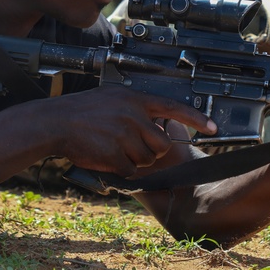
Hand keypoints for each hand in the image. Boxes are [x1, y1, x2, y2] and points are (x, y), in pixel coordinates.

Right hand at [39, 84, 215, 177]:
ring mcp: (125, 136)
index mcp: (135, 100)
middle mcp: (134, 116)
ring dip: (134, 160)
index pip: (173, 108)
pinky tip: (106, 156)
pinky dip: (121, 170)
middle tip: (131, 145)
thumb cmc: (82, 111)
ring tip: (112, 146)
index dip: (196, 119)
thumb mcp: (112, 98)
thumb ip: (136, 109)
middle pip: (162, 144)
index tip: (213, 128)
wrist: (55, 122)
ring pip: (147, 159)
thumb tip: (156, 125)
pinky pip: (130, 171)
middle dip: (152, 150)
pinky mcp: (115, 155)